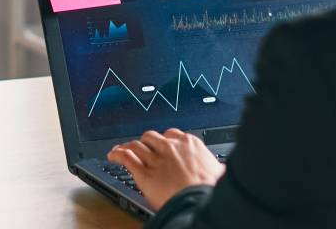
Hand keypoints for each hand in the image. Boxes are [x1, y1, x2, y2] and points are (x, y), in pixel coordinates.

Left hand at [107, 129, 224, 208]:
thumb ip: (216, 167)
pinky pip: (127, 158)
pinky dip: (117, 154)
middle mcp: (171, 148)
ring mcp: (156, 159)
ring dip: (127, 146)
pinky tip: (113, 155)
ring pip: (136, 146)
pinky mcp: (144, 174)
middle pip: (151, 137)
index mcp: (190, 144)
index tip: (163, 144)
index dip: (164, 140)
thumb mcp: (220, 172)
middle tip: (142, 147)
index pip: (172, 134)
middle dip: (145, 142)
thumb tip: (223, 170)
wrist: (202, 200)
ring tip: (121, 149)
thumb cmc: (212, 189)